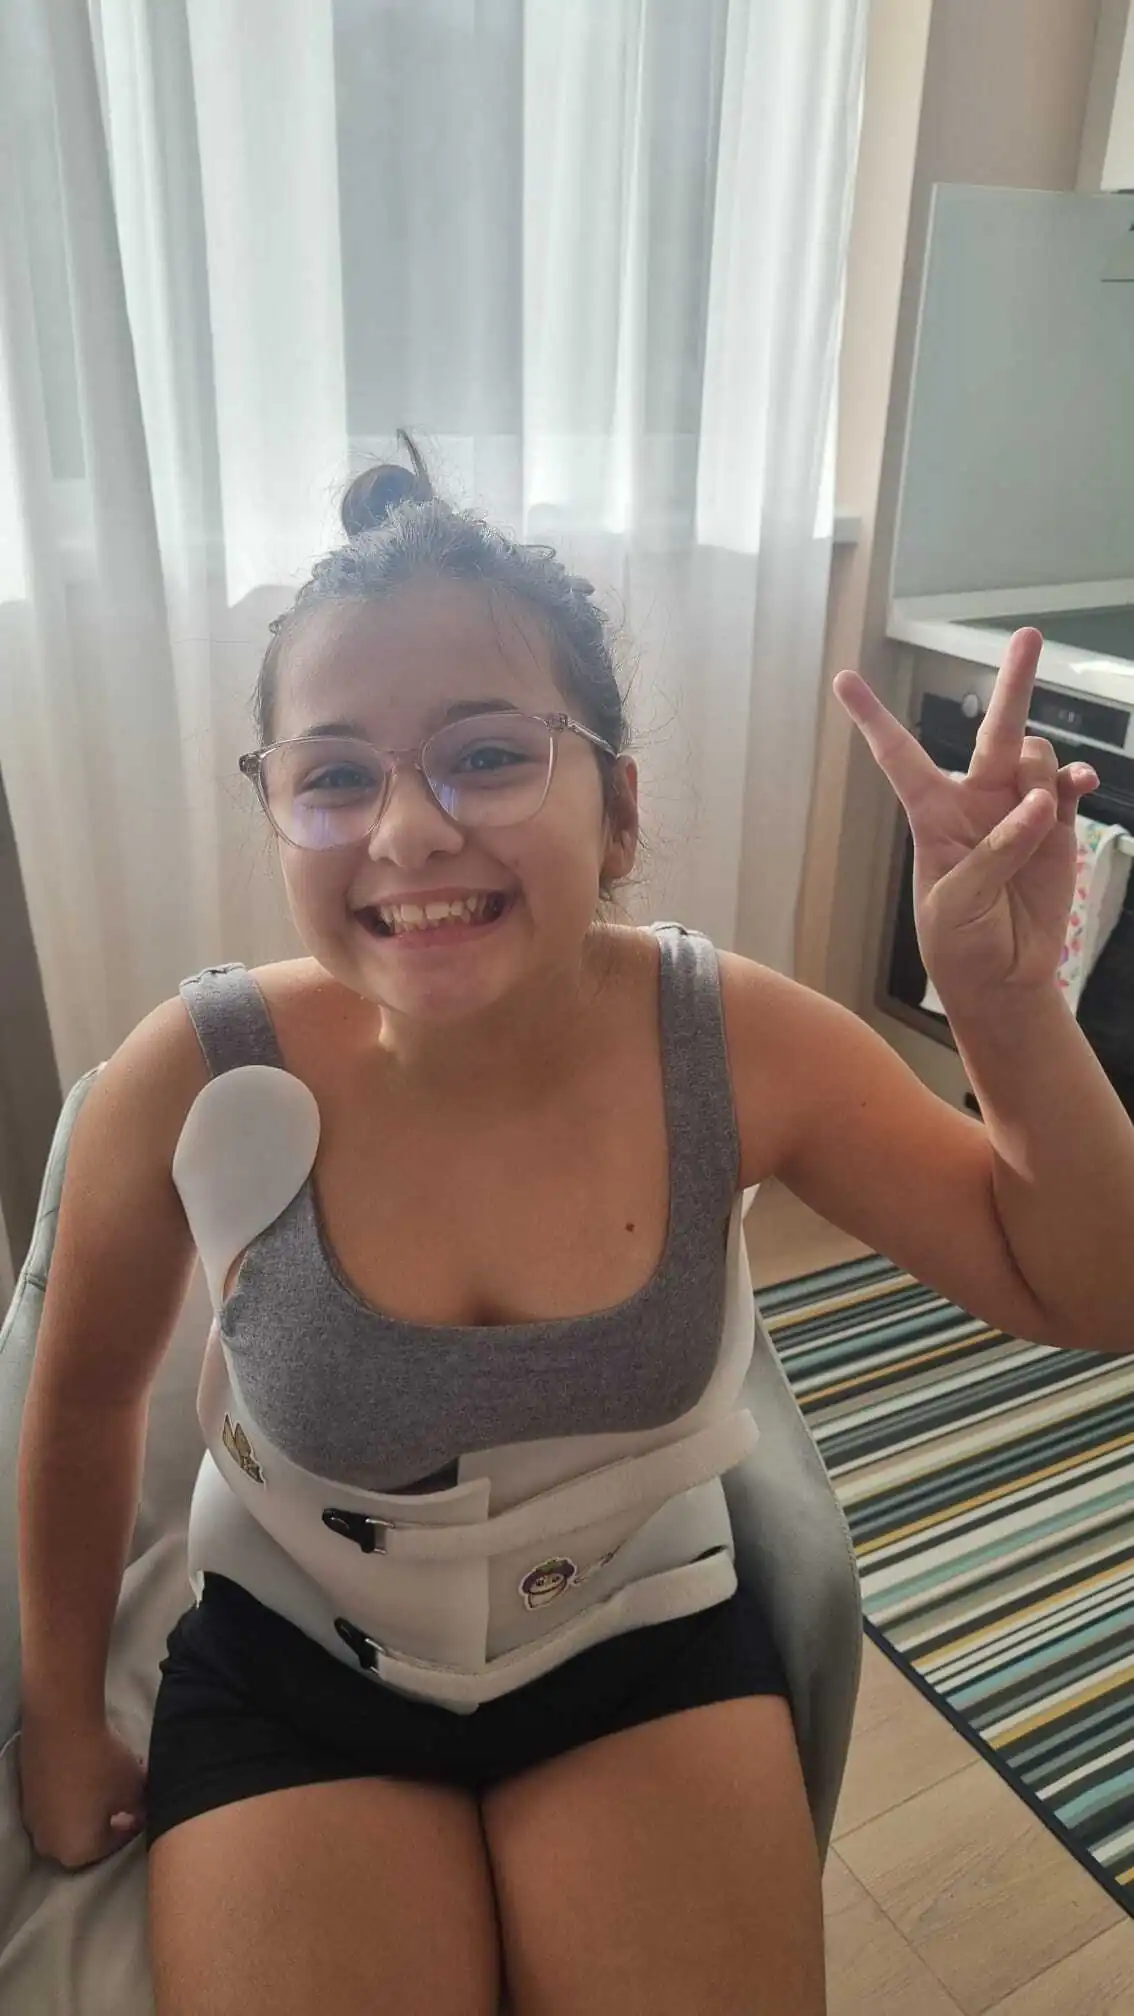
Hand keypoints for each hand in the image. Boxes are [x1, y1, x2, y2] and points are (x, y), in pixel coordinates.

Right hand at [18, 1713, 146, 1869]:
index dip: (132, 1826)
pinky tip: (87, 1773)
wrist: (60, 1725)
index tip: (142, 1809)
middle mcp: (50, 1846)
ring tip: (109, 1780)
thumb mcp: (134, 1790)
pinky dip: (72, 1794)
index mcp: (77, 1852)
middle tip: (126, 1796)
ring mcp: (35, 1822)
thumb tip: (141, 1815)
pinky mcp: (26, 1797)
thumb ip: (140, 1811)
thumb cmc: (102, 1765)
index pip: (112, 1846)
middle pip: (88, 1836)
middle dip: (109, 1817)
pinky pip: (55, 1804)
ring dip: (90, 1806)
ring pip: (70, 1819)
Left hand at [834, 628, 1099, 1007]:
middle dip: (1013, 682)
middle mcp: (976, 802)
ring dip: (1042, 777)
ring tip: (1039, 820)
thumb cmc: (960, 943)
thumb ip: (994, 853)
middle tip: (1030, 636)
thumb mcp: (954, 904)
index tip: (844, 679)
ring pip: (1036, 758)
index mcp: (933, 815)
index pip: (899, 757)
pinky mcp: (1057, 828)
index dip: (872, 718)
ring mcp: (1020, 811)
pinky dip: (1076, 782)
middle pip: (992, 730)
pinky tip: (1080, 789)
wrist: (1004, 979)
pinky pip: (1070, 788)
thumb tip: (1038, 804)